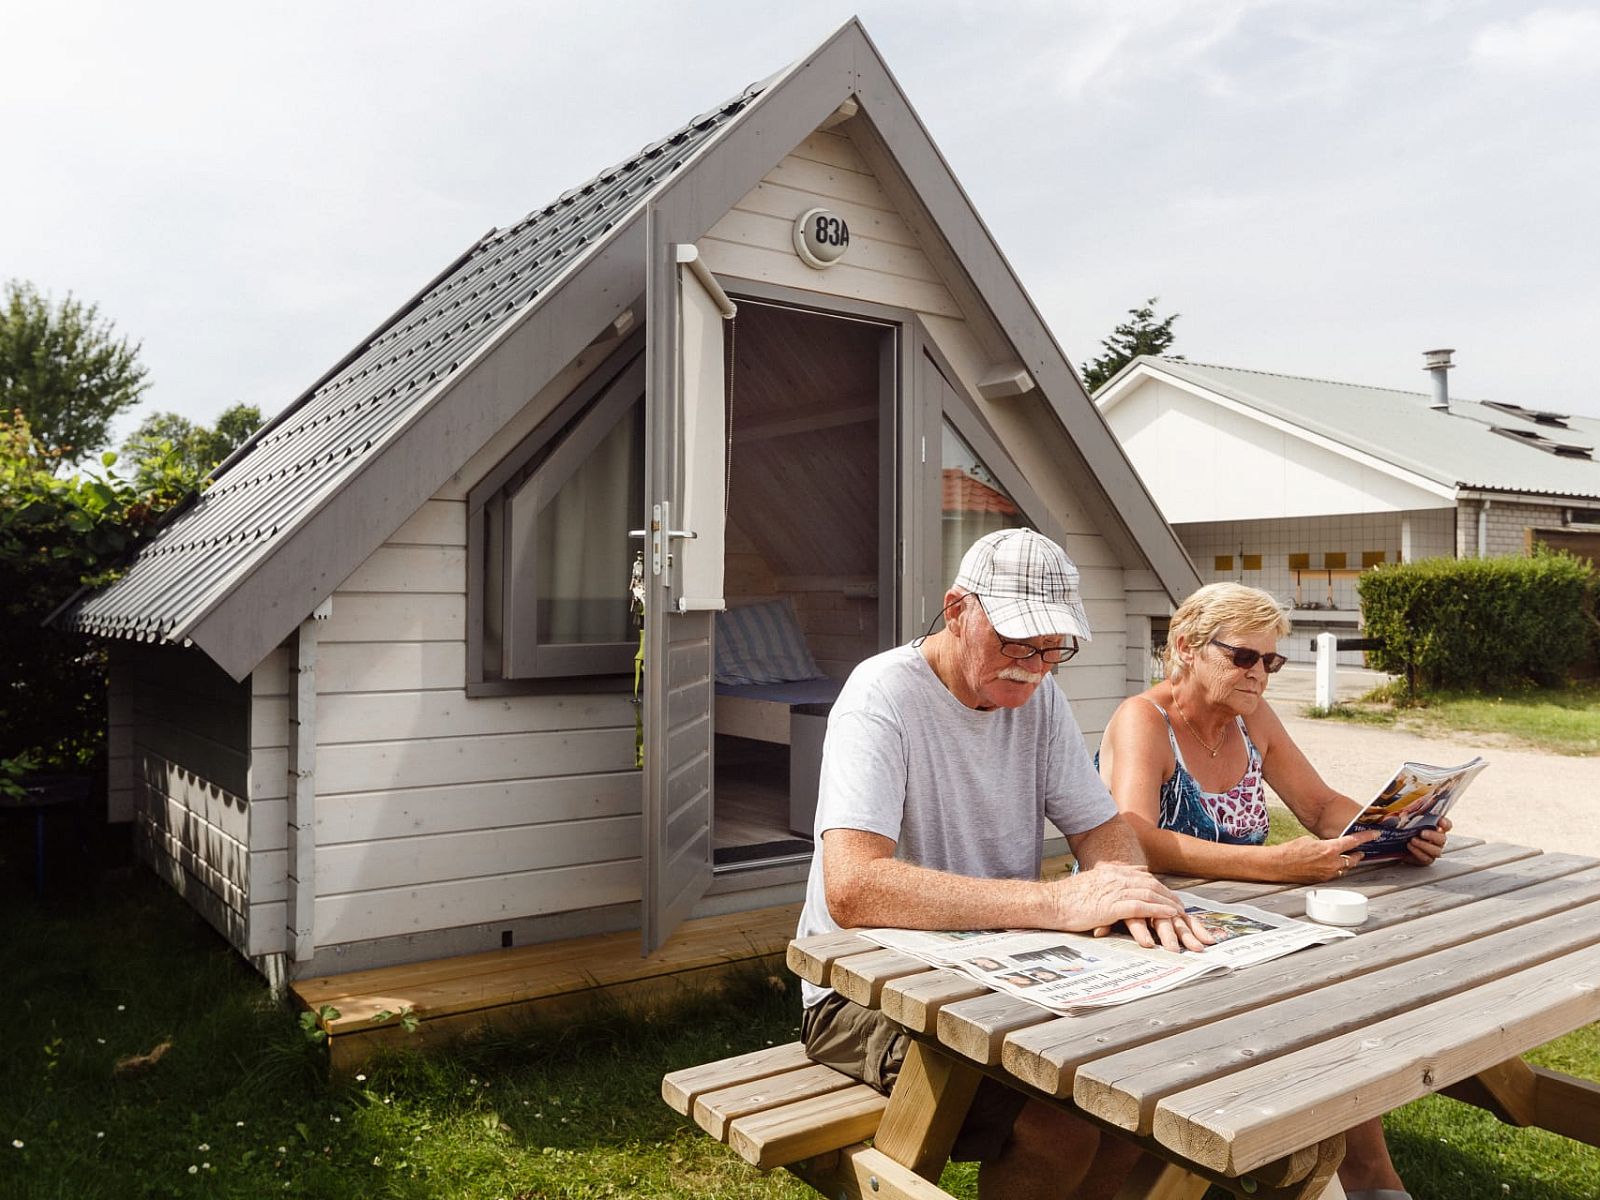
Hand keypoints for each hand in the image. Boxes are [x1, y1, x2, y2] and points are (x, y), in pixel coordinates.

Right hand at [1044, 864, 1214, 951]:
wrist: (1050, 903)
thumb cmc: (1066, 900)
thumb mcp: (1090, 887)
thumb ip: (1105, 887)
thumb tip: (1115, 891)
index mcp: (1112, 874)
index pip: (1143, 878)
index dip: (1160, 888)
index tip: (1171, 897)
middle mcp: (1116, 878)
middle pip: (1151, 884)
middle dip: (1169, 896)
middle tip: (1183, 908)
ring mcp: (1115, 890)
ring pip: (1150, 894)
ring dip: (1169, 904)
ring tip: (1182, 913)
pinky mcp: (1112, 905)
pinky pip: (1141, 906)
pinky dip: (1157, 910)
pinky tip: (1169, 915)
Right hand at [1274, 831, 1381, 882]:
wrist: (1278, 865)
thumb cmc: (1291, 850)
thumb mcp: (1310, 840)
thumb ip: (1326, 843)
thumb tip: (1333, 846)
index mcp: (1329, 848)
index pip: (1353, 841)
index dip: (1366, 837)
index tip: (1375, 834)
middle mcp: (1332, 862)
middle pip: (1354, 858)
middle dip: (1358, 853)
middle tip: (1361, 850)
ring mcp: (1328, 872)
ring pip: (1346, 867)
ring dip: (1348, 862)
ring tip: (1348, 857)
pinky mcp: (1323, 879)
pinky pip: (1337, 873)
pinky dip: (1339, 868)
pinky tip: (1335, 864)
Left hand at [1405, 817, 1450, 865]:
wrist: (1396, 845)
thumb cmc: (1406, 831)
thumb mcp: (1405, 820)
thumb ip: (1407, 816)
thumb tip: (1406, 814)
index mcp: (1435, 828)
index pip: (1446, 825)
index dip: (1445, 823)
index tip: (1440, 822)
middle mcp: (1437, 840)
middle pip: (1442, 838)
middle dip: (1433, 835)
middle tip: (1422, 833)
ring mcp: (1433, 850)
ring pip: (1436, 850)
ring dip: (1424, 845)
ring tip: (1413, 840)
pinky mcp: (1426, 859)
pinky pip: (1427, 858)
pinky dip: (1418, 852)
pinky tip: (1410, 846)